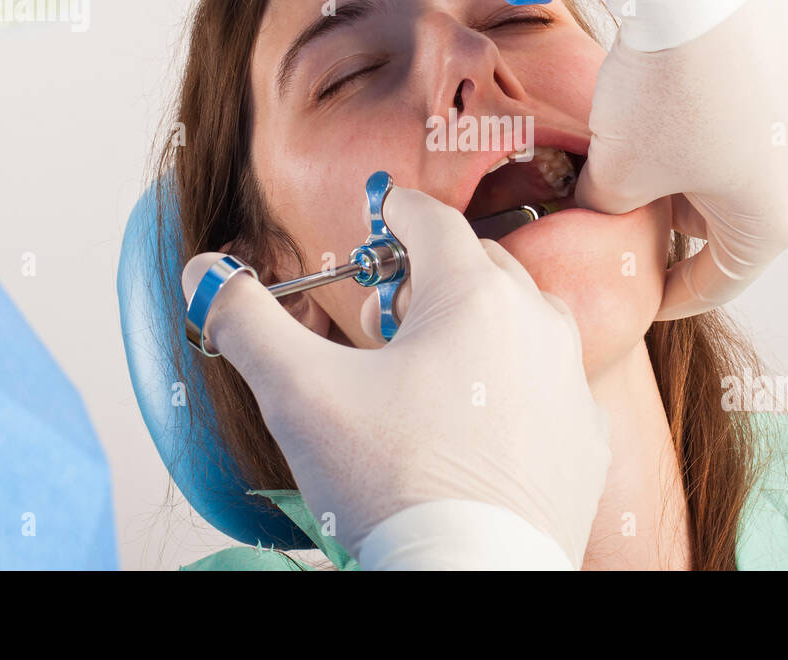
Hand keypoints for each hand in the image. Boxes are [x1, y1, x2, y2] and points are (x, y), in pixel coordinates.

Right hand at [181, 185, 611, 566]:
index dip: (395, 211)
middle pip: (478, 265)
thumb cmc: (393, 484)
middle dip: (426, 275)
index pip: (432, 219)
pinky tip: (473, 419)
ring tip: (424, 370)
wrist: (471, 578)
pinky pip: (547, 381)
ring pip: (520, 319)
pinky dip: (511, 382)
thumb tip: (205, 275)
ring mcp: (568, 379)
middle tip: (381, 318)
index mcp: (473, 295)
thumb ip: (248, 323)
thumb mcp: (299, 395)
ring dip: (474, 324)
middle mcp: (536, 322)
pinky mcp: (583, 434)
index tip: (380, 214)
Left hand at [575, 0, 787, 317]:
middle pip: (741, 217)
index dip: (672, 293)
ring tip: (661, 136)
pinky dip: (732, 109)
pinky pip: (771, 103)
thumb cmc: (660, 88)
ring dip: (711, 159)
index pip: (718, 282)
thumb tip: (595, 210)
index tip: (646, 293)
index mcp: (775, 220)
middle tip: (637, 200)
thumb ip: (607, 210)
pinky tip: (692, 84)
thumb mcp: (616, 170)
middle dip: (687, 215)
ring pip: (760, 158)